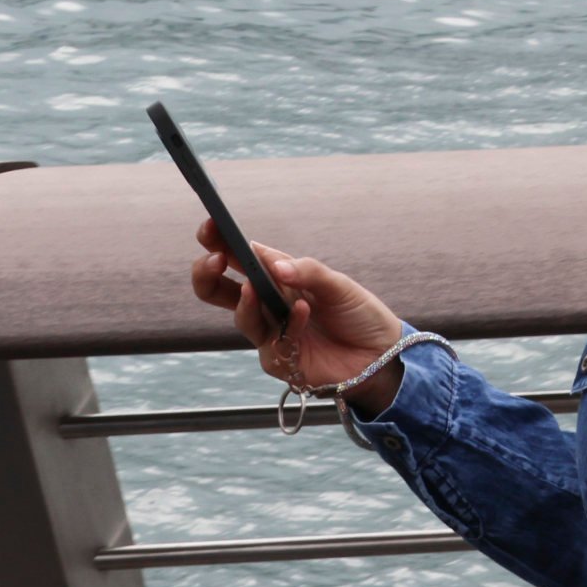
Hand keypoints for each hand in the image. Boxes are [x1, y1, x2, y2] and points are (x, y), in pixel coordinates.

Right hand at [188, 230, 409, 412]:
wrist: (380, 357)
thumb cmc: (358, 314)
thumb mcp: (338, 284)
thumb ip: (307, 271)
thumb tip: (273, 265)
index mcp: (277, 275)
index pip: (239, 254)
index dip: (218, 240)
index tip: (210, 227)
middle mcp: (267, 302)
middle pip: (218, 288)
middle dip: (205, 273)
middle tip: (214, 260)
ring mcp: (270, 331)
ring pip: (239, 315)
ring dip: (244, 301)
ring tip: (254, 289)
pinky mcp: (278, 358)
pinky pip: (271, 342)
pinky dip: (288, 326)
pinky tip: (304, 314)